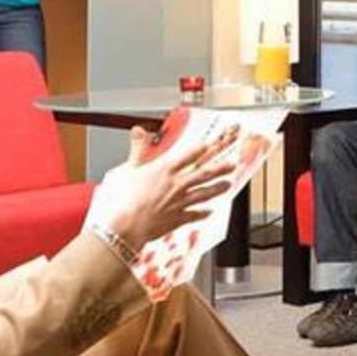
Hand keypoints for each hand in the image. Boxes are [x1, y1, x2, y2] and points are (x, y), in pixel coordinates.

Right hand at [86, 123, 238, 248]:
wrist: (126, 225)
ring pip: (204, 194)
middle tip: (232, 165)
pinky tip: (209, 212)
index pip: (187, 157)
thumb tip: (138, 130)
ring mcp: (179, 203)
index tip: (209, 146)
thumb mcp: (129, 168)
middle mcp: (176, 185)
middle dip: (219, 169)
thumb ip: (138, 149)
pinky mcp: (177, 219)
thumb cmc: (124, 198)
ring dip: (217, 189)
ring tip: (227, 185)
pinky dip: (203, 214)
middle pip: (203, 174)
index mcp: (165, 170)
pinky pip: (194, 215)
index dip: (199, 151)